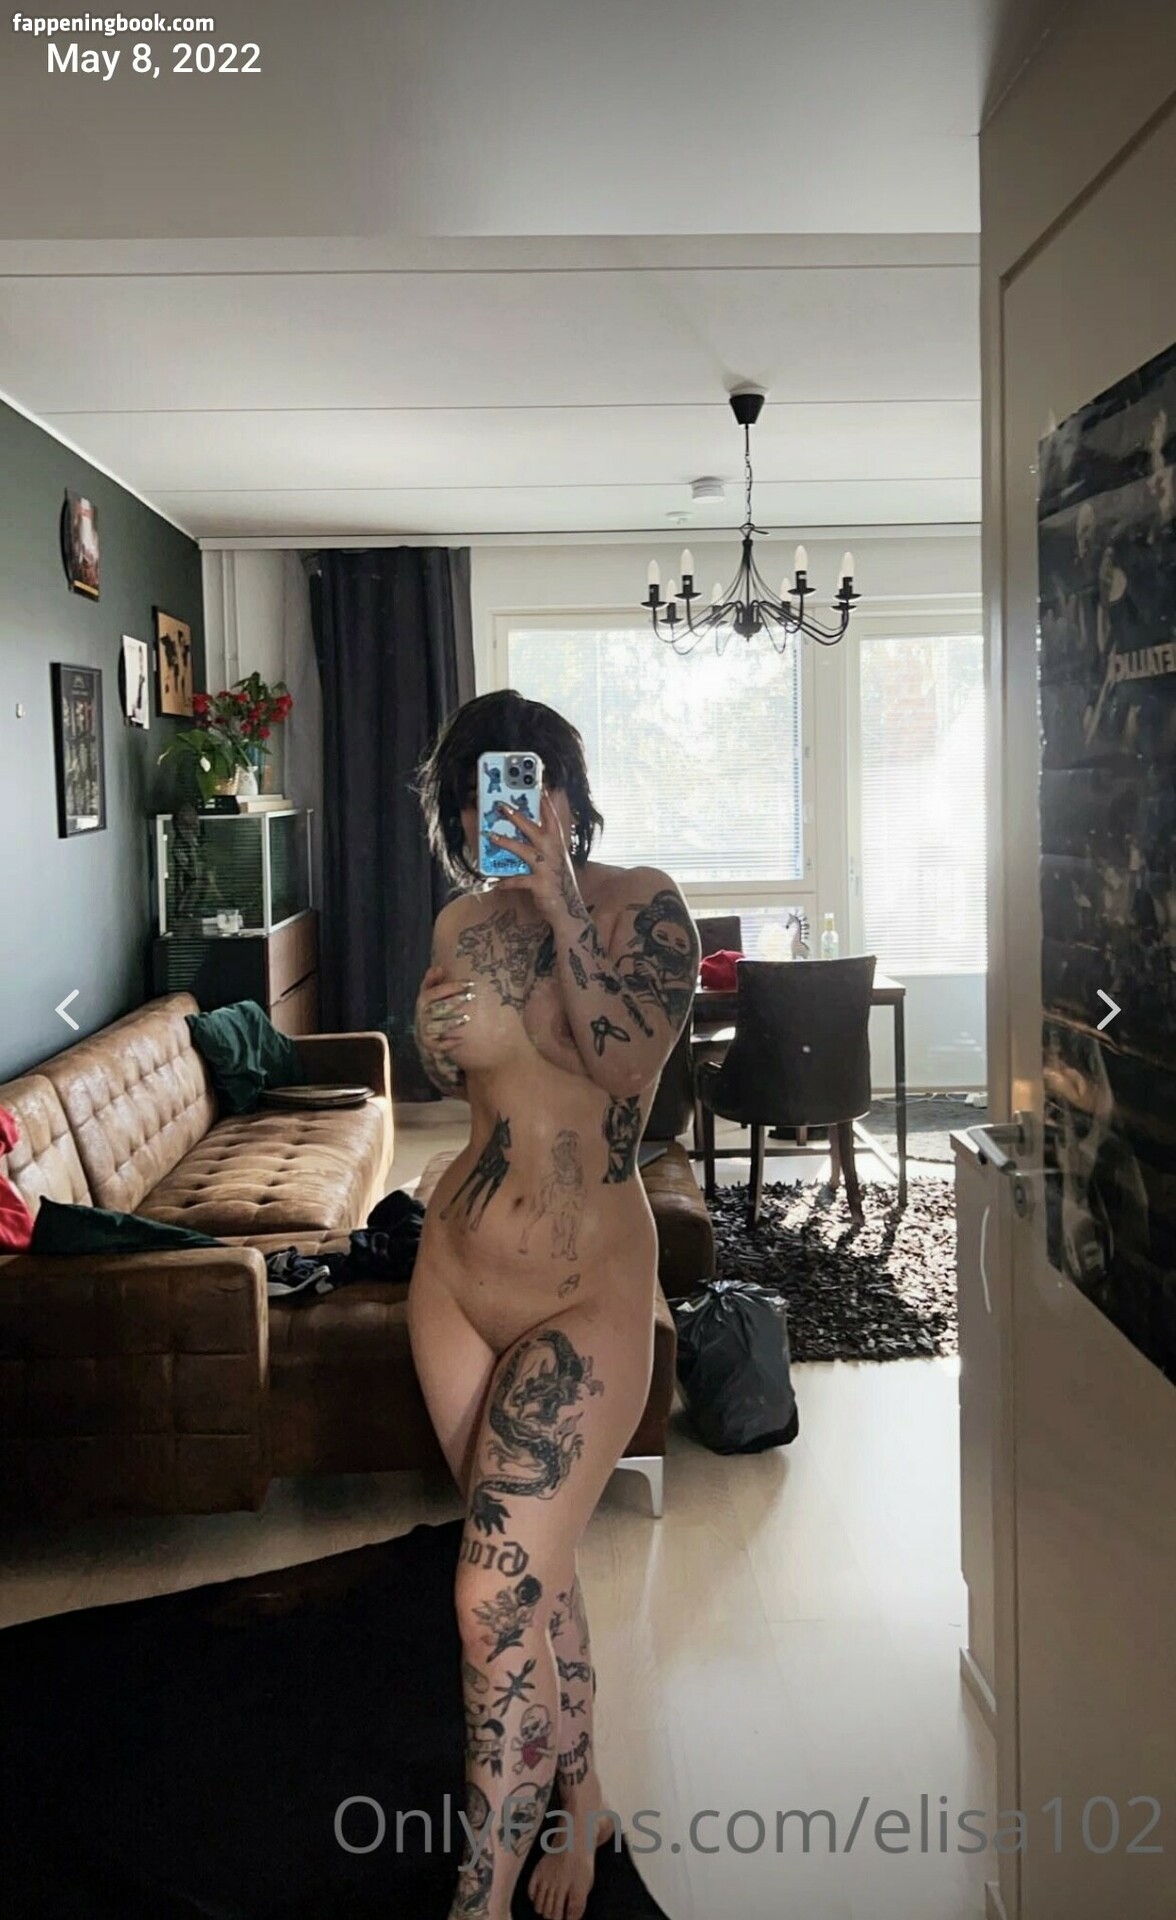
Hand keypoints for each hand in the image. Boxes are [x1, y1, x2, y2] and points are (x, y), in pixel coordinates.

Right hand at [414, 964, 474, 1089]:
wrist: (424, 1034)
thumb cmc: (431, 1008)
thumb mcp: (429, 993)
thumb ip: (432, 979)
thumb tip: (439, 967)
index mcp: (423, 1001)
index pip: (434, 992)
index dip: (451, 987)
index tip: (469, 983)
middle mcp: (422, 1016)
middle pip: (437, 1008)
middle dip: (454, 1001)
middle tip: (470, 996)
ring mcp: (425, 1030)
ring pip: (438, 1026)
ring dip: (452, 1022)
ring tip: (467, 1018)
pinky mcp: (429, 1044)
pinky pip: (438, 1045)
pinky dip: (449, 1043)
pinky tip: (461, 1039)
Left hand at [487, 790, 583, 924]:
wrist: (567, 908)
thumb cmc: (557, 881)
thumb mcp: (554, 859)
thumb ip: (543, 845)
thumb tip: (523, 831)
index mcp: (557, 844)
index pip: (551, 818)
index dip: (545, 802)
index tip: (539, 786)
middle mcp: (553, 852)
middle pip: (533, 829)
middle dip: (517, 817)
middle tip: (503, 806)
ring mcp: (547, 868)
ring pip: (523, 851)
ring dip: (506, 842)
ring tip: (490, 836)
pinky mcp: (540, 884)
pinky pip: (518, 880)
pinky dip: (506, 882)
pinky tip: (495, 883)